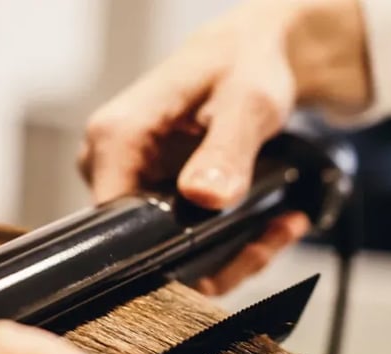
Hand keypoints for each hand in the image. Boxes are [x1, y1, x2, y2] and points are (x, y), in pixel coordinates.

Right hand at [79, 0, 367, 294]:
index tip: (234, 253)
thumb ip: (227, 151)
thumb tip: (204, 196)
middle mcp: (109, 165)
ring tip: (281, 229)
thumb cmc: (243, 65)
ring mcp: (129, 183)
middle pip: (146, 249)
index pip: (117, 229)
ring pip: (169, 254)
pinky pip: (182, 240)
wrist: (249, 56)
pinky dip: (229, 243)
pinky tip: (271, 225)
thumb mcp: (246, 103)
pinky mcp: (150, 195)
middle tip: (272, 241)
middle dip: (216, 260)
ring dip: (231, 257)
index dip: (172, 257)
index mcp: (115, 138)